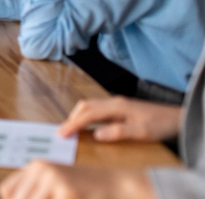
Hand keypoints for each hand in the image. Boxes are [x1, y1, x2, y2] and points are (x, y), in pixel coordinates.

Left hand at [0, 160, 152, 198]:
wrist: (116, 184)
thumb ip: (36, 191)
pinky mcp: (66, 189)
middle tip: (52, 198)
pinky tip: (72, 198)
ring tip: (61, 196)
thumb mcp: (55, 186)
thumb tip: (7, 197)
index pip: (6, 190)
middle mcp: (40, 167)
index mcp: (35, 166)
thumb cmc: (84, 189)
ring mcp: (53, 177)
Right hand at [57, 96, 181, 141]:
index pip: (88, 114)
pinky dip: (87, 116)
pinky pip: (97, 110)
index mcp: (116, 107)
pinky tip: (89, 125)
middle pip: (86, 106)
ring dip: (79, 116)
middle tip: (63, 133)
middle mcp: (114, 102)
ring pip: (91, 106)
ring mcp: (117, 104)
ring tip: (72, 130)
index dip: (73, 124)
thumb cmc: (160, 125)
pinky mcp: (120, 108)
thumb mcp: (141, 132)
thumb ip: (118, 132)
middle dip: (72, 118)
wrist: (176, 117)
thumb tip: (96, 134)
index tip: (61, 134)